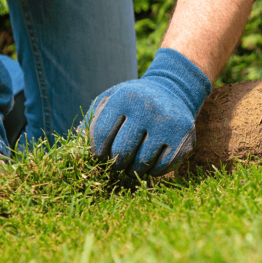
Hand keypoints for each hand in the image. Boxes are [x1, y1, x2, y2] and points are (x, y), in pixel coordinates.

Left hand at [85, 48, 211, 175]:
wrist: (174, 90)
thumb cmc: (134, 101)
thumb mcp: (111, 100)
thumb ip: (92, 121)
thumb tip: (77, 151)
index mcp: (125, 98)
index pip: (101, 133)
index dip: (96, 150)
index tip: (98, 155)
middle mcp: (148, 109)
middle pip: (121, 152)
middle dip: (115, 162)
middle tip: (117, 161)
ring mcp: (168, 124)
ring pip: (141, 163)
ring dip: (132, 169)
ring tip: (132, 163)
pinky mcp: (184, 138)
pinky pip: (161, 168)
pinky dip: (151, 171)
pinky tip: (150, 161)